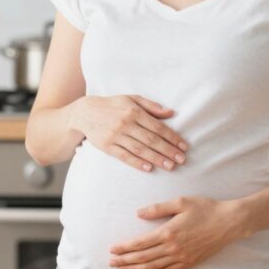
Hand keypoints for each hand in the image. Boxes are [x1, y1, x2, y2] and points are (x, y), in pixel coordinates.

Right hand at [71, 95, 187, 172]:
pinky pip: (124, 156)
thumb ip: (152, 106)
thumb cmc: (113, 105)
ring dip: (156, 159)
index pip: (157, 127)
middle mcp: (125, 124)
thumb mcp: (132, 99)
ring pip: (139, 150)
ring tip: (170, 166)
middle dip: (168, 151)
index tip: (183, 146)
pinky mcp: (106, 146)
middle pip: (151, 140)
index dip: (172, 137)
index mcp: (134, 112)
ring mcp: (115, 136)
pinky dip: (137, 163)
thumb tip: (171, 113)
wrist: (85, 112)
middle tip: (181, 160)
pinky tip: (149, 168)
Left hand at [108, 196, 245, 268]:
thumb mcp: (181, 202)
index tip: (112, 249)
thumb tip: (138, 214)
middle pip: (143, 258)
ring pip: (153, 268)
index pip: (140, 243)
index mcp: (168, 232)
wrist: (229, 222)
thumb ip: (158, 208)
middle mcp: (172, 248)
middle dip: (125, 261)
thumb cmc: (205, 209)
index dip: (124, 248)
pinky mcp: (189, 263)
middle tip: (110, 263)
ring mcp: (181, 258)